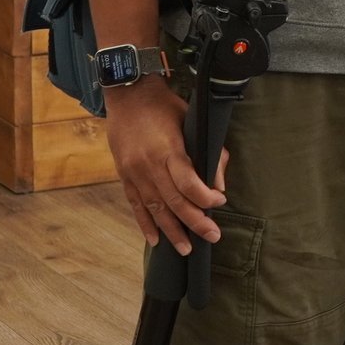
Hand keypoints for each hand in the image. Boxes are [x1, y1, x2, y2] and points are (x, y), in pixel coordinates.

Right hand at [103, 81, 228, 254]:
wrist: (128, 95)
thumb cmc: (165, 106)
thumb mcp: (192, 121)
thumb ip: (210, 152)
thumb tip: (219, 185)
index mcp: (168, 149)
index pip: (189, 183)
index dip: (205, 198)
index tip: (220, 203)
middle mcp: (149, 165)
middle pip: (174, 201)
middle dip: (194, 222)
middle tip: (212, 237)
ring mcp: (134, 173)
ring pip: (155, 208)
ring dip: (171, 230)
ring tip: (185, 249)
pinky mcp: (124, 176)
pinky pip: (135, 205)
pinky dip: (145, 223)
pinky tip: (155, 240)